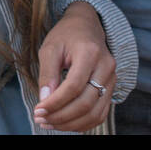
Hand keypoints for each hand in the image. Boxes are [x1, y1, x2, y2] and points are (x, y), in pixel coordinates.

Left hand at [32, 0, 115, 131]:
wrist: (86, 25)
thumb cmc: (65, 35)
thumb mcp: (50, 48)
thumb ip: (47, 74)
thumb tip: (45, 100)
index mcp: (89, 53)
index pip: (74, 86)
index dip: (55, 102)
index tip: (38, 110)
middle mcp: (106, 67)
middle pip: (86, 103)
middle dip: (62, 116)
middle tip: (41, 119)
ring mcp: (112, 79)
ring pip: (95, 112)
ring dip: (72, 124)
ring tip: (50, 123)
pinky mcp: (112, 87)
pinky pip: (101, 113)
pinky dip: (83, 123)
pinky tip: (65, 123)